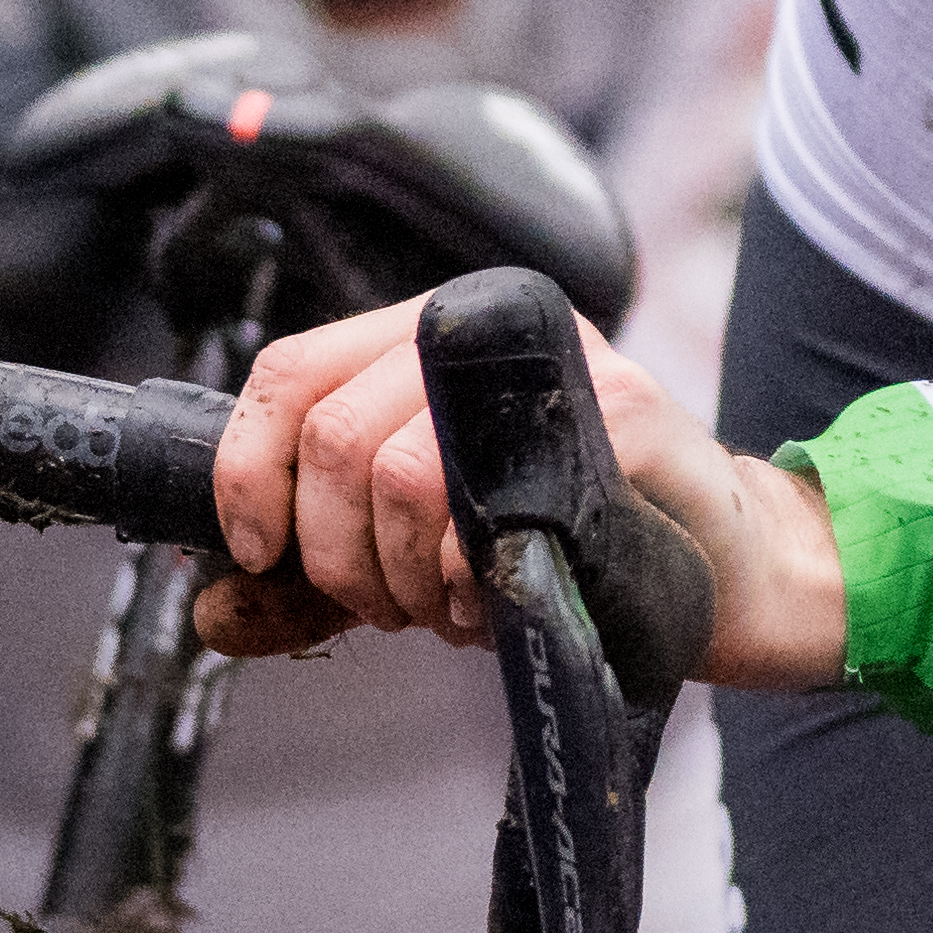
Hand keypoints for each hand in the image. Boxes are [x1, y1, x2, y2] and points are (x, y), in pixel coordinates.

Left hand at [199, 296, 847, 689]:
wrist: (721, 571)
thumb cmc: (568, 546)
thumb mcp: (415, 558)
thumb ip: (315, 578)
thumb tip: (212, 608)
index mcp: (427, 332)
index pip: (290, 371)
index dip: (248, 471)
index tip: (259, 551)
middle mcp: (488, 324)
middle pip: (335, 433)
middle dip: (340, 554)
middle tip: (390, 605)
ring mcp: (563, 359)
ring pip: (402, 469)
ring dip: (408, 579)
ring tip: (451, 604)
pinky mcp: (627, 412)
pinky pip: (495, 503)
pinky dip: (472, 579)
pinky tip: (492, 599)